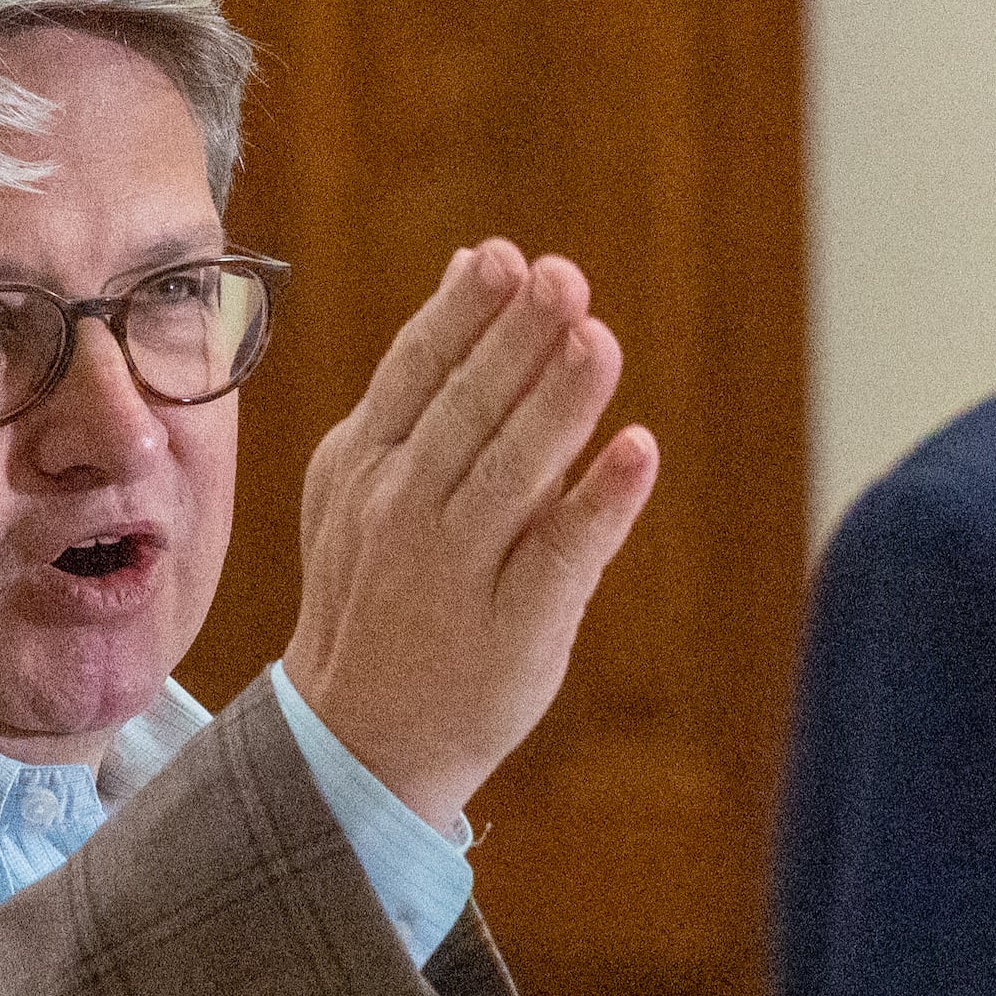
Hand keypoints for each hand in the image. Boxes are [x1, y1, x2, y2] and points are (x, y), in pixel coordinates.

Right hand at [283, 240, 659, 831]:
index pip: (417, 373)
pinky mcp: (515, 625)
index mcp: (365, 464)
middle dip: (516, 342)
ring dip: (558, 406)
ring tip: (600, 343)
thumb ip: (421, 379)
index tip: (505, 258)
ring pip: (512, 475)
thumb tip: (473, 262)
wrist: (357, 737)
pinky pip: (560, 554)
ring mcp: (455, 571)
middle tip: (563, 278)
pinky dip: (599, 501)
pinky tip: (637, 451)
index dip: (463, 314)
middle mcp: (402, 511)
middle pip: (468, 412)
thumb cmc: (376, 589)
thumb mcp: (366, 479)